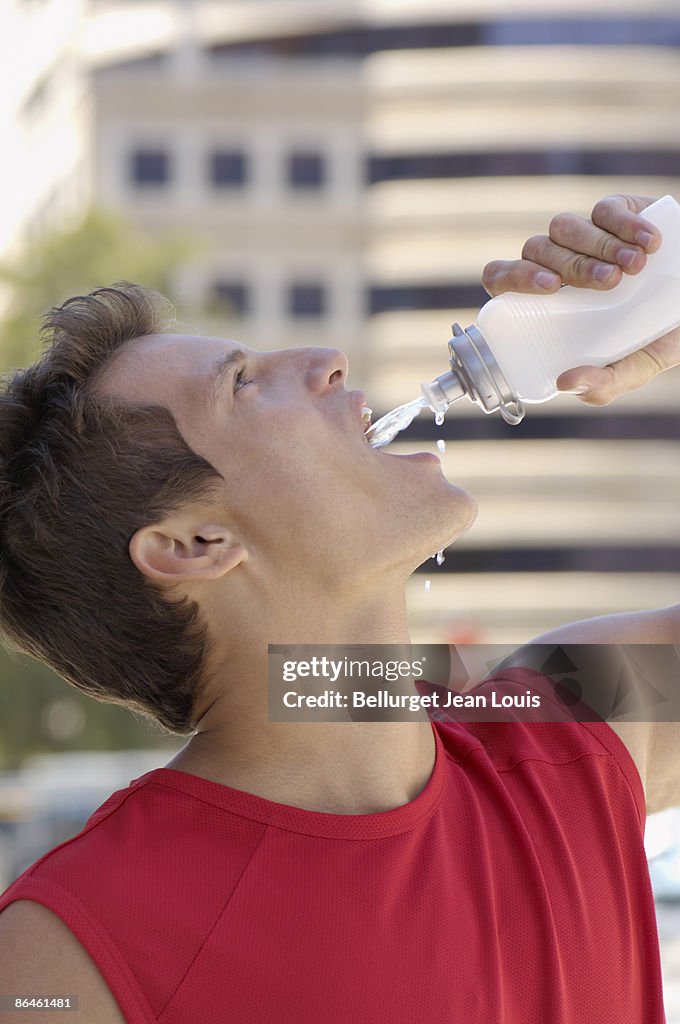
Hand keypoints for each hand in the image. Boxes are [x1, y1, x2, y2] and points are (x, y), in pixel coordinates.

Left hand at [482, 194, 679, 405]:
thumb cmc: (656, 338)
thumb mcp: (632, 369)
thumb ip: (602, 384)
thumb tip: (565, 382)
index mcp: (545, 302)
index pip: (502, 278)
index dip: (513, 277)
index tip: (551, 287)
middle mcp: (557, 264)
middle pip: (535, 249)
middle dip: (573, 265)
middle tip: (611, 282)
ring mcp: (584, 236)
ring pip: (564, 226)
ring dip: (598, 245)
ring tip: (635, 268)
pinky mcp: (616, 213)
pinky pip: (605, 209)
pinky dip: (626, 225)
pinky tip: (651, 244)